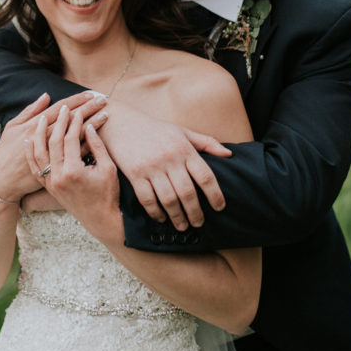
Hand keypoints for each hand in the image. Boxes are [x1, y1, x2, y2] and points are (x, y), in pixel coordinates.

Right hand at [0, 92, 108, 201]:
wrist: (3, 182)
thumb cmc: (6, 153)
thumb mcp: (13, 128)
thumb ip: (30, 111)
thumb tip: (47, 96)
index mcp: (34, 126)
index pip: (60, 108)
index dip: (76, 100)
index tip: (91, 93)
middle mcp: (44, 140)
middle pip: (71, 120)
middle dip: (88, 108)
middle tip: (104, 99)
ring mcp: (52, 154)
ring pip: (76, 136)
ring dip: (92, 124)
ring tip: (106, 114)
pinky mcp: (57, 169)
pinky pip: (75, 155)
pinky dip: (87, 145)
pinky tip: (99, 137)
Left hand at [24, 105, 120, 240]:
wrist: (100, 219)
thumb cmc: (108, 194)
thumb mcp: (107, 168)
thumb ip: (97, 146)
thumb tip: (89, 126)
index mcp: (73, 171)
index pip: (70, 139)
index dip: (75, 123)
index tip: (78, 111)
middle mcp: (58, 176)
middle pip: (54, 142)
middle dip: (58, 123)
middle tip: (62, 108)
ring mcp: (51, 183)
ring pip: (39, 153)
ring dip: (39, 134)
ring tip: (41, 118)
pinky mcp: (48, 187)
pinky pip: (35, 167)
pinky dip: (31, 153)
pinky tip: (30, 141)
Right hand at [99, 101, 231, 230]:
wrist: (122, 123)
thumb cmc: (156, 130)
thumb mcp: (182, 132)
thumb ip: (207, 143)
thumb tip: (229, 154)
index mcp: (185, 149)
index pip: (206, 176)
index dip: (215, 195)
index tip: (220, 208)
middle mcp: (170, 158)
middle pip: (188, 192)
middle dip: (195, 212)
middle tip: (199, 223)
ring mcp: (151, 167)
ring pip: (169, 199)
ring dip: (177, 216)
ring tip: (182, 226)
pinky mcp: (135, 174)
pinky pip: (147, 199)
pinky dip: (155, 212)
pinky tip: (161, 218)